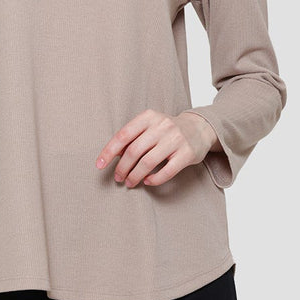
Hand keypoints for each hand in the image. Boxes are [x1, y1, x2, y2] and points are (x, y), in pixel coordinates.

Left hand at [95, 109, 218, 187]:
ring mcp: (176, 139)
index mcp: (149, 116)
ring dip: (135, 176)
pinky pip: (166, 171)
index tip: (99, 165)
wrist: (199, 128)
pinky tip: (147, 181)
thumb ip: (132, 137)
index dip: (109, 151)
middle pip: (134, 151)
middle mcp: (162, 126)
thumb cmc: (167, 130)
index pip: (123, 135)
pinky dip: (154, 179)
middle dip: (122, 168)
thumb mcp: (149, 125)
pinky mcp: (187, 154)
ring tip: (130, 182)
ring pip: (148, 162)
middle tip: (118, 178)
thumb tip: (112, 155)